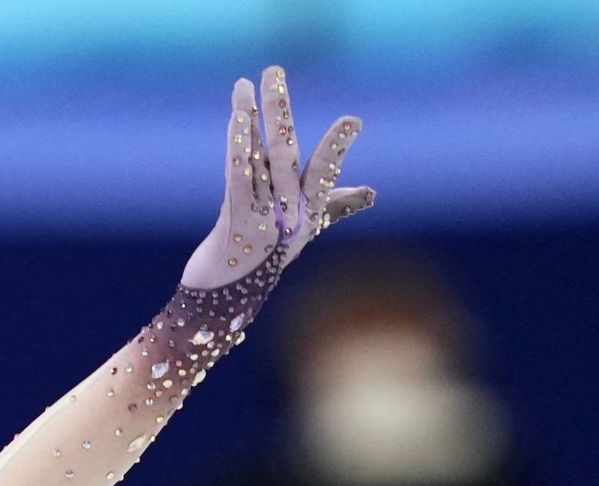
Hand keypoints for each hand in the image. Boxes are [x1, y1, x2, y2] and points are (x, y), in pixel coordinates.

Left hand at [181, 66, 373, 290]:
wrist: (227, 300)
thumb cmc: (268, 260)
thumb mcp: (305, 231)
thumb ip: (336, 206)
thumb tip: (371, 192)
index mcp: (308, 213)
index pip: (324, 174)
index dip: (335, 148)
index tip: (352, 121)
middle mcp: (289, 216)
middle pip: (287, 155)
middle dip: (281, 112)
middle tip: (274, 71)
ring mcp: (262, 220)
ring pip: (258, 160)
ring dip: (250, 119)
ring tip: (245, 84)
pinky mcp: (236, 223)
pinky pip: (237, 177)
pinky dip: (237, 147)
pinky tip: (234, 120)